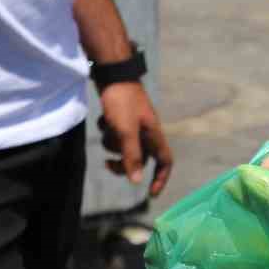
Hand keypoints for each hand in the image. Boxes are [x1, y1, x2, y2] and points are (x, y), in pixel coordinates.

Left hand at [96, 80, 173, 195]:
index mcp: (154, 135)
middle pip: (139, 158)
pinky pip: (116, 134)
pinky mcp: (123, 118)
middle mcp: (147, 132)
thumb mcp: (126, 131)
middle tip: (107, 164)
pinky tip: (103, 119)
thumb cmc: (122, 103)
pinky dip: (107, 130)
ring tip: (106, 128)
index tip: (150, 193)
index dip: (160, 179)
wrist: (113, 75)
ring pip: (124, 146)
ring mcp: (135, 125)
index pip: (165, 162)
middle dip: (123, 163)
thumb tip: (136, 182)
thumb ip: (132, 156)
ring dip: (111, 143)